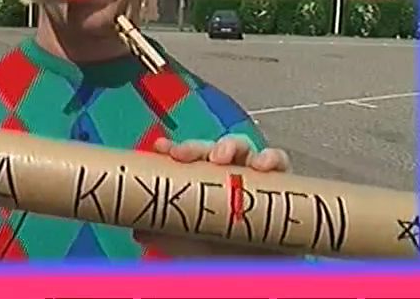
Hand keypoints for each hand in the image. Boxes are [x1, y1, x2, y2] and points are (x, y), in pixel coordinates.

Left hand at [133, 136, 291, 256]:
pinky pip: (281, 164)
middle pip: (213, 148)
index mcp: (204, 181)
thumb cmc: (220, 255)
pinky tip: (263, 165)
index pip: (189, 158)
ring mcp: (254, 178)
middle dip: (198, 146)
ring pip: (244, 149)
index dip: (176, 149)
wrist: (256, 275)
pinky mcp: (282, 186)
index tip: (161, 149)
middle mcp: (229, 175)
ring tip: (222, 157)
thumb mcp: (185, 245)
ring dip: (231, 145)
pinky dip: (272, 158)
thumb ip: (162, 234)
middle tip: (184, 155)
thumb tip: (138, 229)